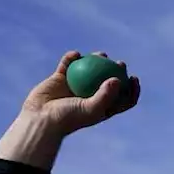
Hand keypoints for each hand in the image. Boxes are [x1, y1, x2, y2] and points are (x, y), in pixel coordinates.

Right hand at [20, 51, 139, 135]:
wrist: (41, 119)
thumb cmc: (68, 118)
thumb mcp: (91, 109)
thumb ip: (105, 96)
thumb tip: (118, 79)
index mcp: (102, 107)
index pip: (123, 98)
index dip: (132, 89)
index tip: (133, 78)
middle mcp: (90, 96)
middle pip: (108, 80)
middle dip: (117, 70)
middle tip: (119, 63)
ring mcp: (75, 86)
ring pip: (89, 69)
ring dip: (96, 59)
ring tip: (101, 55)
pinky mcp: (60, 79)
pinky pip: (68, 64)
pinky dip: (71, 58)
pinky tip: (75, 54)